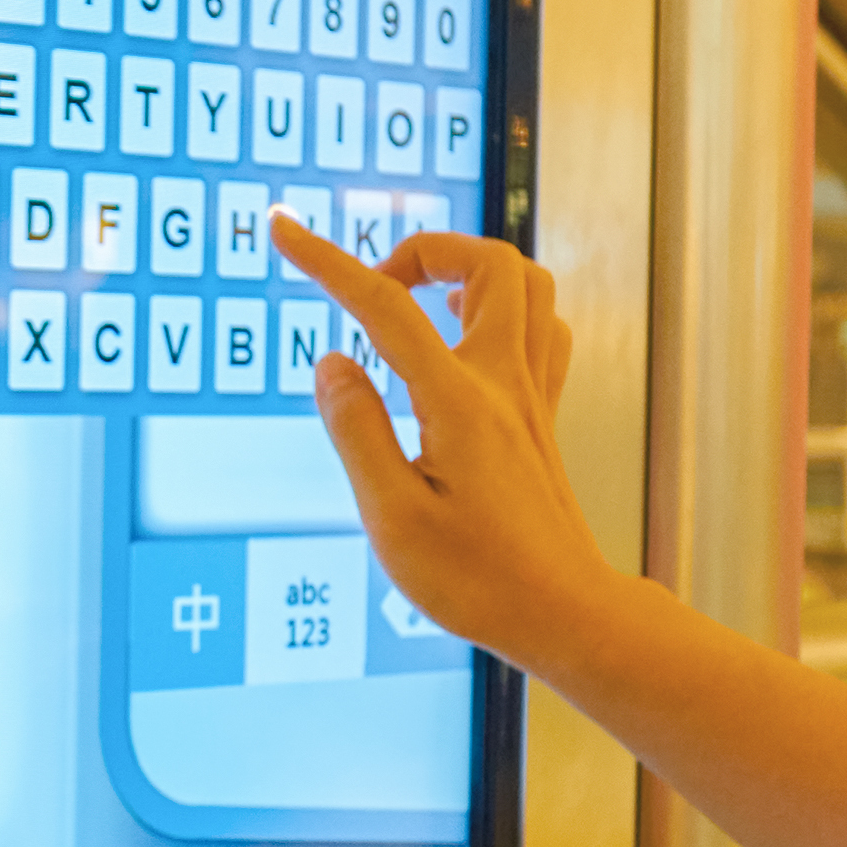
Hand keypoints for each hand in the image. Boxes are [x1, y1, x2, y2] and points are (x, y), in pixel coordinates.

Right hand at [273, 218, 627, 675]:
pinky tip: (468, 343)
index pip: (384, 307)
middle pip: (490, 262)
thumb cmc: (478, 581)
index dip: (327, 262)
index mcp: (457, 403)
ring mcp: (532, 398)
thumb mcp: (392, 517)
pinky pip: (543, 331)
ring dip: (474, 272)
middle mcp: (503, 385)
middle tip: (376, 285)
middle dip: (425, 250)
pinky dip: (506, 313)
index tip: (284, 231)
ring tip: (424, 300)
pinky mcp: (542, 420)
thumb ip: (356, 430)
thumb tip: (332, 362)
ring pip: (530, 287)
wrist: (563, 615)